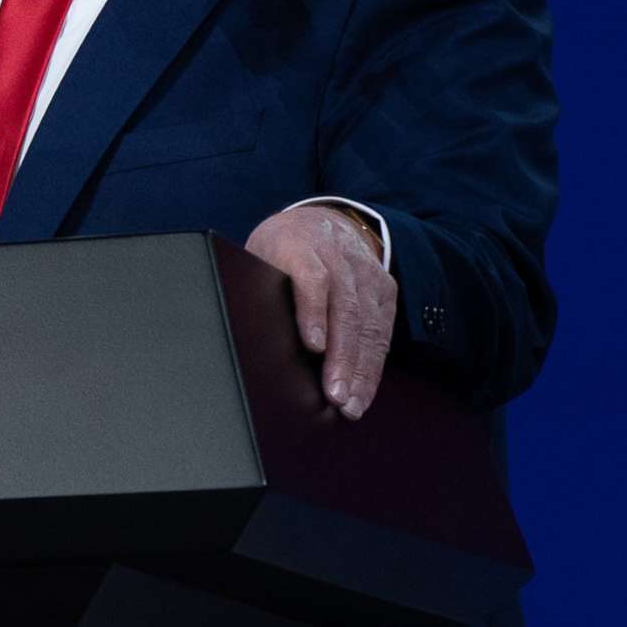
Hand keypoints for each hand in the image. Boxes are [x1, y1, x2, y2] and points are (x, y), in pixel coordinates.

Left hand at [245, 203, 396, 418]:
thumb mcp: (259, 256)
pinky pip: (382, 331)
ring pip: (368, 325)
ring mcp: (367, 274)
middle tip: (334, 395)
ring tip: (350, 404)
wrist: (321, 221)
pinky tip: (364, 392)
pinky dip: (373, 366)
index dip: (313, 312)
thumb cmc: (280, 250)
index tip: (312, 346)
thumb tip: (241, 334)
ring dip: (361, 370)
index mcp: (299, 246)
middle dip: (342, 357)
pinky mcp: (385, 290)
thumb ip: (258, 289)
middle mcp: (339, 258)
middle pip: (345, 309)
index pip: (311, 278)